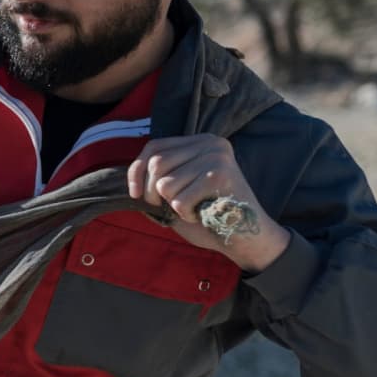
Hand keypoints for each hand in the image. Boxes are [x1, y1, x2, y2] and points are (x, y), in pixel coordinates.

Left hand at [127, 135, 289, 271]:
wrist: (246, 235)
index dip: (137, 171)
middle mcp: (211, 144)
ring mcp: (216, 158)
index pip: (155, 147)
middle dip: (151, 192)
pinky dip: (184, 214)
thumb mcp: (181, 188)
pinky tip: (202, 213)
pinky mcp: (219, 177)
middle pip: (157, 164)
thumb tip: (131, 178)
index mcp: (201, 141)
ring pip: (165, 184)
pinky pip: (178, 200)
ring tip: (194, 207)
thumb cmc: (208, 213)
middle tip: (166, 206)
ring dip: (173, 205)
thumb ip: (162, 176)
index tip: (135, 194)